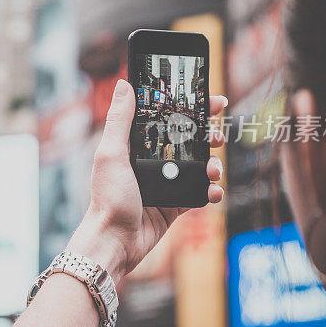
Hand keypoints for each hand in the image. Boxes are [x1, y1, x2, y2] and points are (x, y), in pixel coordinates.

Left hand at [66, 79, 225, 284]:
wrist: (115, 242)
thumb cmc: (107, 199)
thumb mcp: (110, 155)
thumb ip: (119, 121)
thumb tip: (124, 85)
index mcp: (135, 146)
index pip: (165, 118)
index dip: (188, 107)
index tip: (210, 99)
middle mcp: (152, 161)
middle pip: (188, 139)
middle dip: (208, 134)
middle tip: (218, 135)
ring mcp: (166, 183)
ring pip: (199, 166)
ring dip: (213, 164)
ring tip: (214, 170)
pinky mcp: (175, 205)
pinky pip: (199, 193)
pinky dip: (210, 191)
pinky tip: (212, 192)